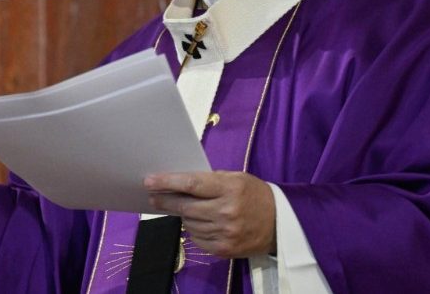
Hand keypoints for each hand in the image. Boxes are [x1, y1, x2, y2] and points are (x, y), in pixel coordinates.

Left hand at [145, 171, 275, 258]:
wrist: (279, 224)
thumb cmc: (254, 195)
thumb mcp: (236, 178)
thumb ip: (210, 181)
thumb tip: (178, 183)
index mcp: (230, 188)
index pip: (192, 184)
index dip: (168, 182)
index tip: (149, 181)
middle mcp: (227, 212)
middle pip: (186, 207)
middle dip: (165, 201)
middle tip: (152, 196)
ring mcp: (225, 233)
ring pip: (189, 223)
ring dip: (182, 215)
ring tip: (184, 209)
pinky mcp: (223, 249)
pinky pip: (197, 239)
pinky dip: (193, 230)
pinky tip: (199, 222)